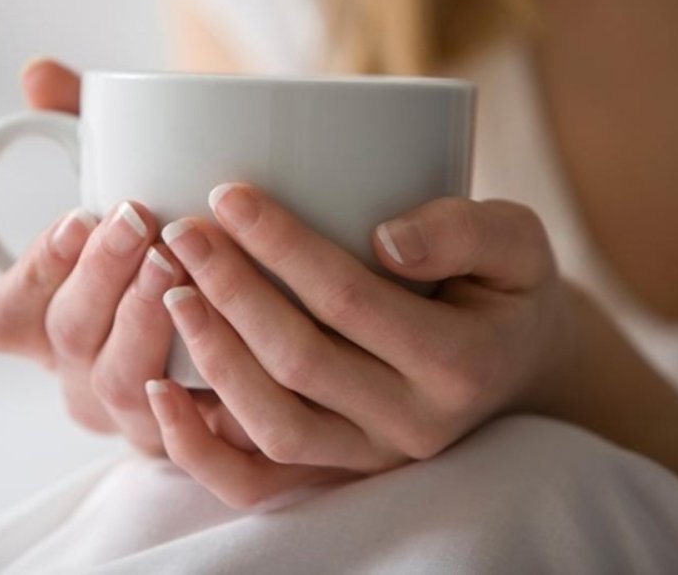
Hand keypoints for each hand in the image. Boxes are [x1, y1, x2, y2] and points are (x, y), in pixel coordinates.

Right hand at [0, 60, 245, 455]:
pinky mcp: (192, 439)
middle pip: (70, 341)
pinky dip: (201, 404)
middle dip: (102, 278)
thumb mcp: (128, 183)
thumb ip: (82, 130)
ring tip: (183, 269)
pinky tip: (226, 363)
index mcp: (53, 323)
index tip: (80, 215)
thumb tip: (39, 74)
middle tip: (144, 225)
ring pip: (121, 386)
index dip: (36, 269)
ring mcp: (135, 413)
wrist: (257, 317)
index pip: (9, 316)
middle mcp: (83, 372)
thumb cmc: (169, 243)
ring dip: (147, 323)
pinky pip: (186, 441)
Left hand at [146, 183, 574, 503]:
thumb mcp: (516, 240)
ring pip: (274, 425)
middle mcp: (417, 424)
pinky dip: (201, 449)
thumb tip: (385, 241)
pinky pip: (260, 481)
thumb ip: (465, 231)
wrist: (516, 357)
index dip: (284, 248)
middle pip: (300, 361)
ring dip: (213, 357)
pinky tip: (161, 392)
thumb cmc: (507, 284)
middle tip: (183, 232)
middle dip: (231, 290)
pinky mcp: (342, 472)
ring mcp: (374, 457)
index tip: (231, 196)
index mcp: (461, 364)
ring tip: (172, 289)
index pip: (352, 301)